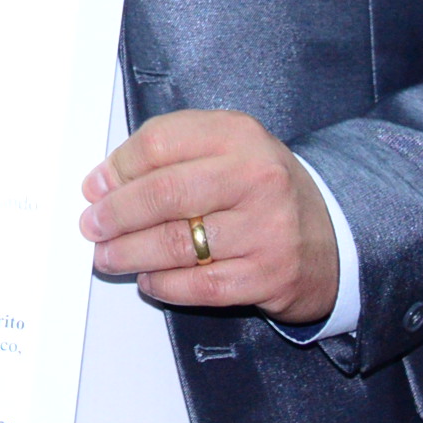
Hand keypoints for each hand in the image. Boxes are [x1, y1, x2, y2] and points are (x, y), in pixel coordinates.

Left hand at [80, 110, 339, 322]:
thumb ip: (170, 155)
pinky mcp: (269, 276)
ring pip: (176, 244)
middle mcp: (256, 178)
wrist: (330, 236)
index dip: (117, 168)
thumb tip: (106, 182)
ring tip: (109, 256)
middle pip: (163, 194)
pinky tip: (150, 279)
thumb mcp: (226, 150)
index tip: (95, 187)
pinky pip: (199, 286)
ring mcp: (266, 229)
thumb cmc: (263, 191)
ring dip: (130, 253)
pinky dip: (163, 285)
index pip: (159, 143)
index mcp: (239, 135)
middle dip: (116, 214)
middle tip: (93, 226)